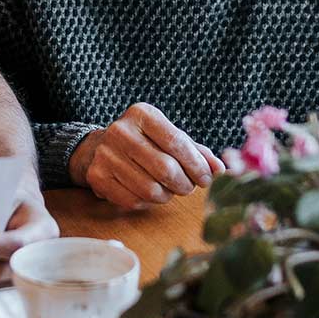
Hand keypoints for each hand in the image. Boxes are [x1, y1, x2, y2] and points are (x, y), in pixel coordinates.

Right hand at [69, 103, 222, 208]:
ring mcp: (105, 154)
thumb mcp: (168, 137)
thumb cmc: (144, 143)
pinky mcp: (97, 177)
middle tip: (188, 188)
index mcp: (141, 114)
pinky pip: (133, 201)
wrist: (97, 148)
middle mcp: (120, 131)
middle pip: (165, 169)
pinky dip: (146, 203)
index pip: (177, 142)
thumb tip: (221, 170)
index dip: (197, 165)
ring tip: (168, 190)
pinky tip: (147, 193)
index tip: (207, 178)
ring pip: (150, 189)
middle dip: (184, 184)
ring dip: (167, 196)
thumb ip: (196, 151)